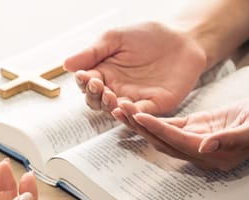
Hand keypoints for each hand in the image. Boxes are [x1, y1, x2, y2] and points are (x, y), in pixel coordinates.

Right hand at [63, 21, 206, 117]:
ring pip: (115, 111)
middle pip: (97, 102)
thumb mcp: (116, 38)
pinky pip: (139, 114)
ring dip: (110, 107)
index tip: (84, 76)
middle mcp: (116, 89)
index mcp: (104, 73)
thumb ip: (93, 52)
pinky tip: (126, 106)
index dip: (83, 83)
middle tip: (98, 86)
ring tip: (110, 97)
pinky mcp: (154, 105)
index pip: (87, 85)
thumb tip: (66, 65)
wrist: (182, 39)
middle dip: (94, 97)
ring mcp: (134, 99)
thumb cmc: (147, 36)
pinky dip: (132, 113)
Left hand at [122, 90, 248, 169]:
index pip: (179, 142)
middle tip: (118, 110)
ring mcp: (198, 141)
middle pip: (164, 142)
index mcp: (215, 155)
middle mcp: (202, 152)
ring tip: (120, 109)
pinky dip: (153, 119)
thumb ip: (231, 138)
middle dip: (140, 128)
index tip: (139, 117)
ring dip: (142, 124)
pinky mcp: (197, 129)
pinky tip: (136, 110)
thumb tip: (205, 147)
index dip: (158, 130)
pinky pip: (170, 127)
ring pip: (163, 135)